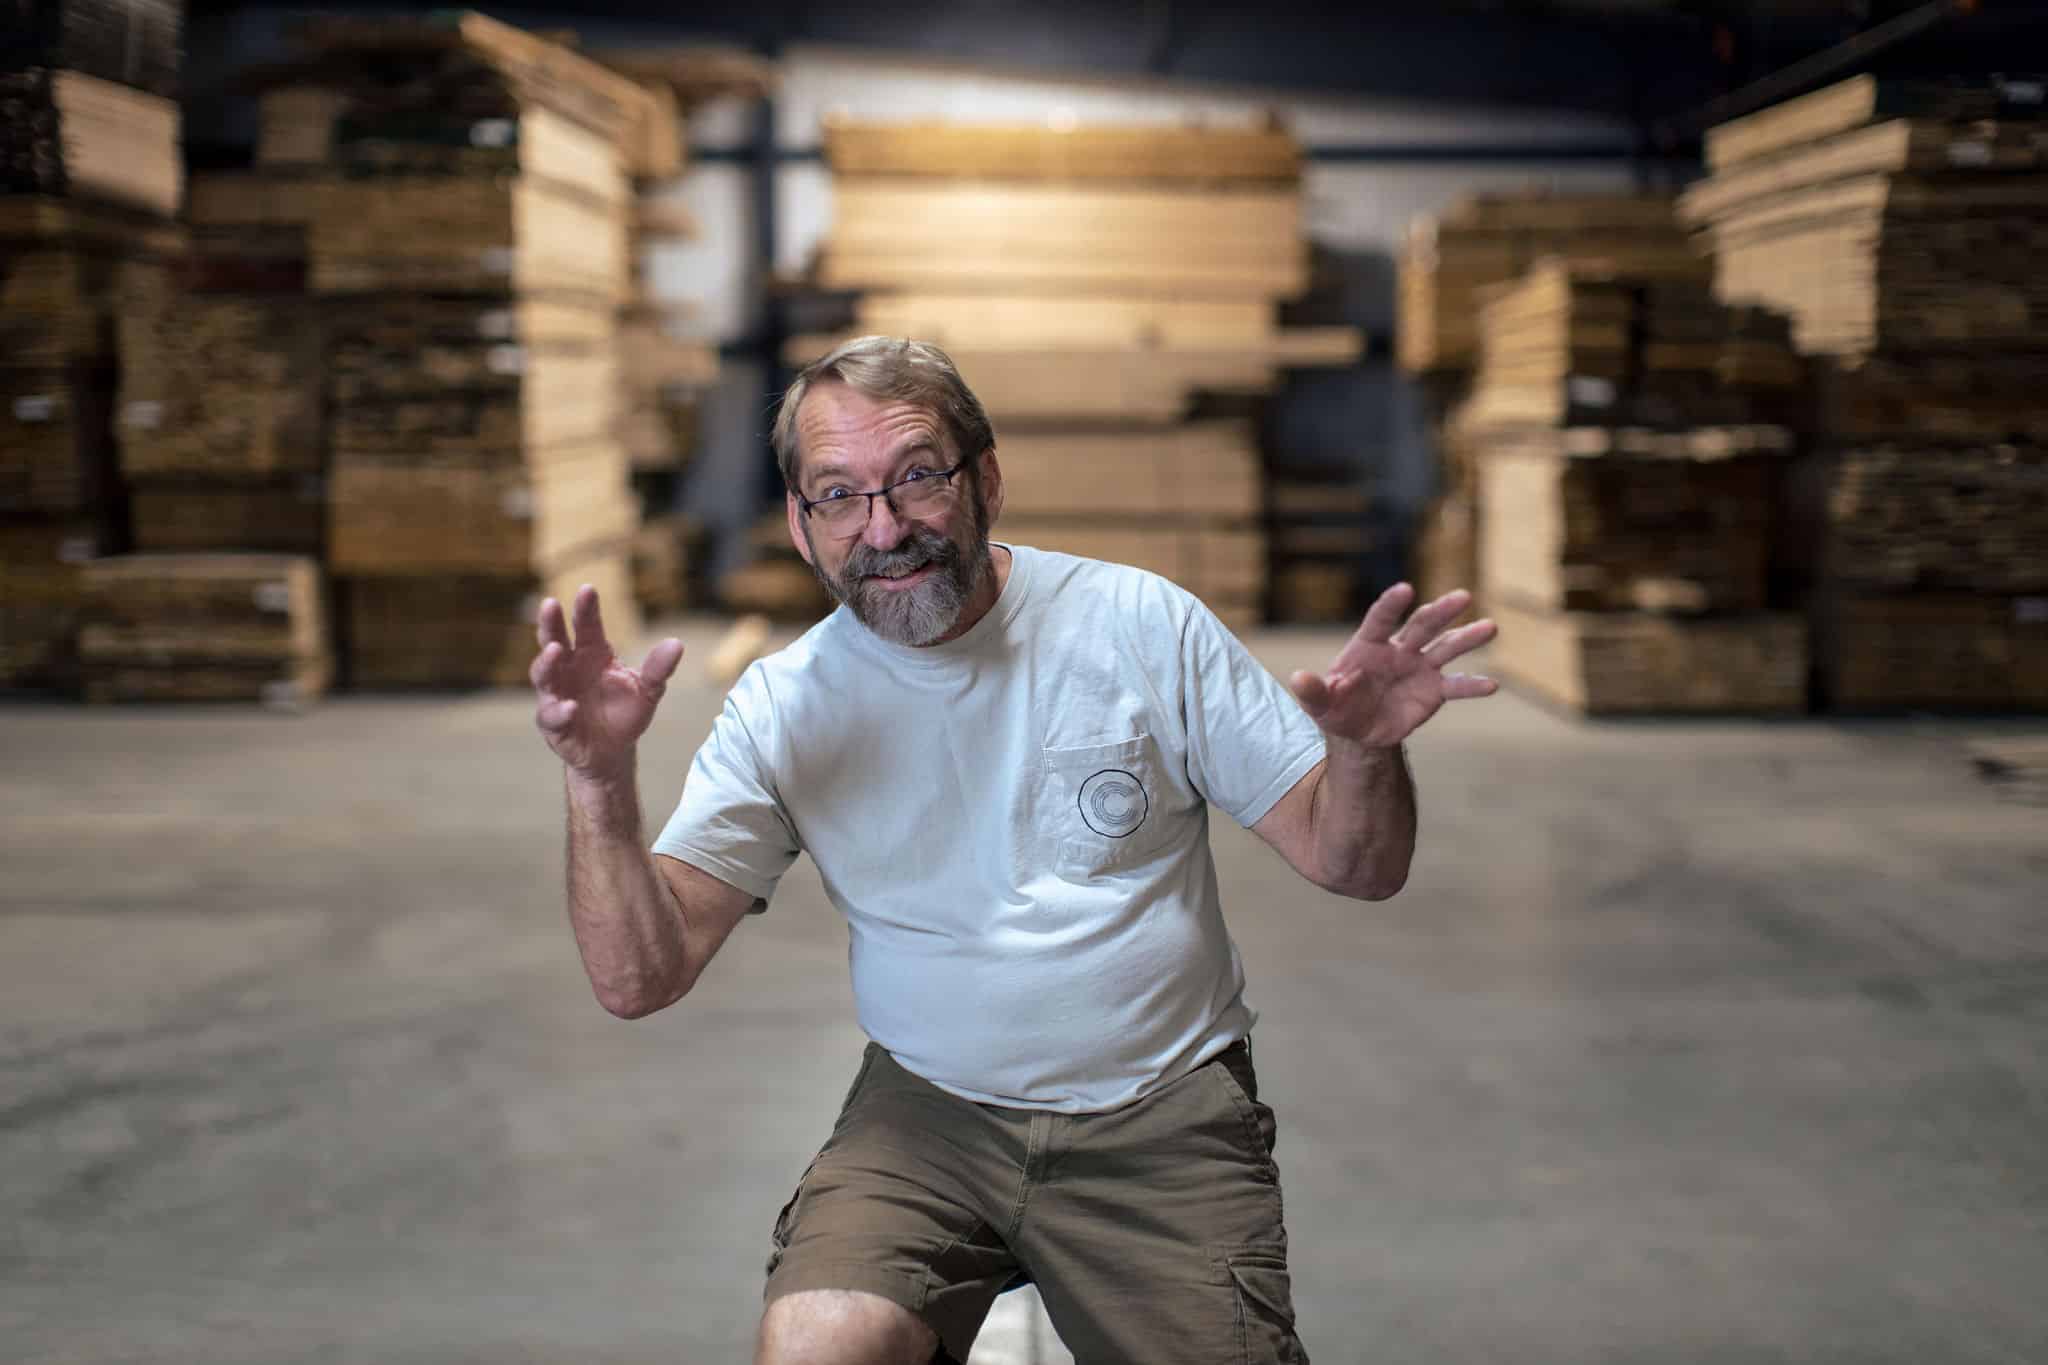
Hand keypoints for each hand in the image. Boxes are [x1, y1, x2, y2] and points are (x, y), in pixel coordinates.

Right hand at [531, 585, 683, 779]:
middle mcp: (569, 668)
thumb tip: (677, 644)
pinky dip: (559, 710)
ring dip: (546, 662)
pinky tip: (570, 707)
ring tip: (555, 650)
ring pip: (543, 674)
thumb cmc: (626, 712)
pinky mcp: (553, 722)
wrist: (612, 751)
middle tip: (550, 603)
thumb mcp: (648, 691)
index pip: (586, 626)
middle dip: (550, 623)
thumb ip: (658, 669)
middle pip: (553, 639)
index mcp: (592, 654)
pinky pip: (552, 715)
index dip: (585, 608)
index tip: (588, 589)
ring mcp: (556, 694)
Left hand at [1289, 584, 1497, 749]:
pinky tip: (1492, 685)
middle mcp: (1399, 650)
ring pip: (1446, 648)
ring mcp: (1420, 667)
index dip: (1391, 605)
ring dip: (1467, 638)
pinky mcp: (1434, 691)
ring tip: (1490, 627)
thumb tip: (1297, 679)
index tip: (1405, 589)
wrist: (1360, 730)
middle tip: (1463, 596)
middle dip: (1441, 611)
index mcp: (1369, 645)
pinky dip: (1472, 686)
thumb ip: (1313, 692)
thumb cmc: (1337, 708)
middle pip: (1422, 626)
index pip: (1381, 619)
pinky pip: (1455, 686)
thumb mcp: (1320, 704)